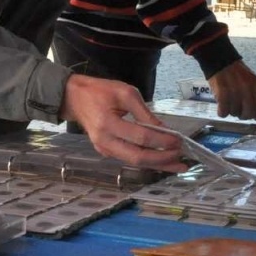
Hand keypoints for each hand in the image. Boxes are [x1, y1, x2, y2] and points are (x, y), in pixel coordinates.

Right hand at [59, 75, 184, 170]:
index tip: (179, 141)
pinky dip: (146, 160)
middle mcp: (104, 141)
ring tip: (177, 165)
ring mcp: (103, 149)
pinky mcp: (104, 152)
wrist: (73, 98)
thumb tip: (164, 130)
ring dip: (157, 164)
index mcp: (108, 123)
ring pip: (133, 162)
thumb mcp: (125, 93)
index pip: (140, 137)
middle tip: (181, 158)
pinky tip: (161, 161)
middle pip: (137, 157)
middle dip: (162, 159)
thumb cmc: (100, 91)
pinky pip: (128, 159)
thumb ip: (145, 113)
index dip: (161, 141)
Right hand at [208, 61, 255, 132]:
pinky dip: (222, 111)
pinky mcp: (222, 94)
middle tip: (239, 105)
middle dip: (244, 114)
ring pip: (235, 114)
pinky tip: (221, 103)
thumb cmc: (238, 75)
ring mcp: (236, 92)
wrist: (220, 61)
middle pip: (250, 115)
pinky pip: (224, 113)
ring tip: (230, 98)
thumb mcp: (253, 83)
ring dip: (232, 110)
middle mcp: (249, 89)